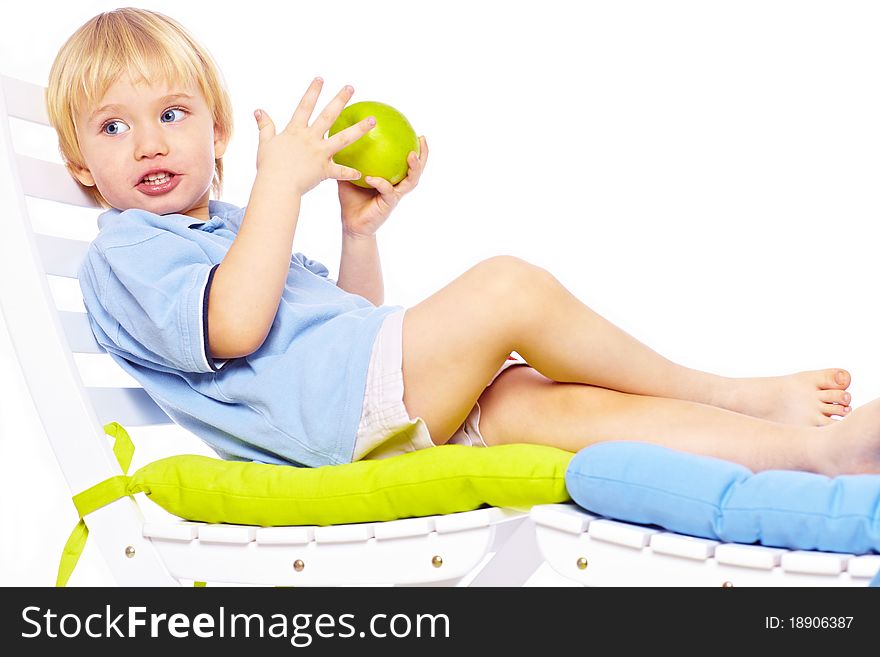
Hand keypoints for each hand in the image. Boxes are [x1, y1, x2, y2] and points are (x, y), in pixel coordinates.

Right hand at [253, 78, 374, 194]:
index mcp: (295, 131)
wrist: (275, 185)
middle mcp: (309, 138)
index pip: (305, 105)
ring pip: (343, 139)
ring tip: (373, 120)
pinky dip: (349, 173)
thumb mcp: (265, 143)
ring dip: (359, 129)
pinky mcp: (324, 170)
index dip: (312, 91)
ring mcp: (319, 153)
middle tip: (351, 87)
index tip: (321, 78)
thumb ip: (265, 126)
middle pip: (328, 115)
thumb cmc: (269, 166)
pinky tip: (361, 173)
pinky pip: (340, 172)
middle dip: (340, 100)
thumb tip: (258, 110)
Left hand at [337, 136, 428, 237]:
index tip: (418, 133)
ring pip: (411, 182)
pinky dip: (381, 183)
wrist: (351, 223)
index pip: (406, 162)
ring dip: (414, 168)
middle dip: (423, 155)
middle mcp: (397, 186)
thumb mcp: (349, 175)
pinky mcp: (388, 205)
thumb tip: (339, 138)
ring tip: (412, 155)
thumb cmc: (351, 199)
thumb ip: (349, 160)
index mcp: (391, 178)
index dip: (416, 149)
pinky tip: (372, 178)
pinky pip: (388, 192)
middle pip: (417, 170)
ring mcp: (395, 196)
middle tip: (422, 139)